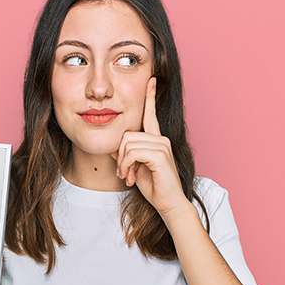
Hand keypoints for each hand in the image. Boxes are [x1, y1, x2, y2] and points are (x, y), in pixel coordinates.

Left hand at [112, 77, 189, 218]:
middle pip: (127, 134)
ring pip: (128, 143)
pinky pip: (132, 152)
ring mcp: (162, 145)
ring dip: (122, 163)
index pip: (151, 115)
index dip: (149, 98)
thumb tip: (115, 147)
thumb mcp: (135, 168)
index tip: (151, 80)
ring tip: (128, 177)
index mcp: (156, 140)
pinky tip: (131, 177)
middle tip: (123, 173)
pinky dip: (126, 165)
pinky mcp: (160, 155)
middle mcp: (161, 139)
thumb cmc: (154, 187)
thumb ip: (127, 154)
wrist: (168, 204)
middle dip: (120, 155)